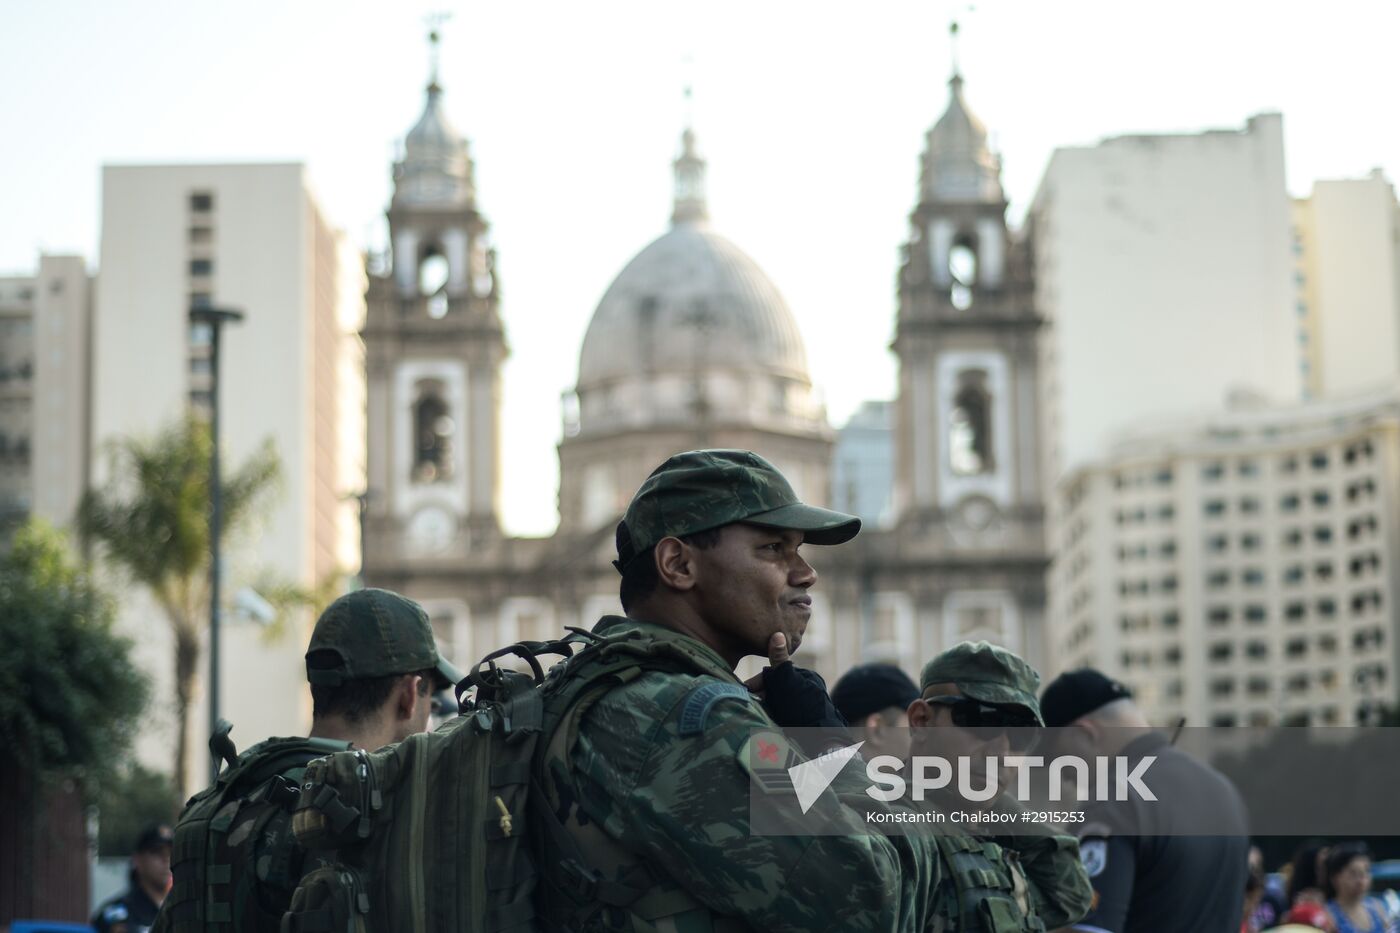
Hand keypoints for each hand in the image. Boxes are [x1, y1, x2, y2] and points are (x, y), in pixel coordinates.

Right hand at [746, 633, 849, 754]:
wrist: (819, 745)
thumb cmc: (802, 708)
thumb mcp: (787, 681)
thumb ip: (779, 660)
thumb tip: (777, 633)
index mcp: (806, 679)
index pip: (775, 674)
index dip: (757, 683)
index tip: (743, 691)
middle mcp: (807, 693)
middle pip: (774, 691)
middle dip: (759, 698)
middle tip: (746, 705)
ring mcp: (804, 712)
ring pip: (775, 707)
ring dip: (762, 711)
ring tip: (753, 717)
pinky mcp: (801, 729)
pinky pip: (780, 723)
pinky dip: (770, 723)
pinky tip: (762, 727)